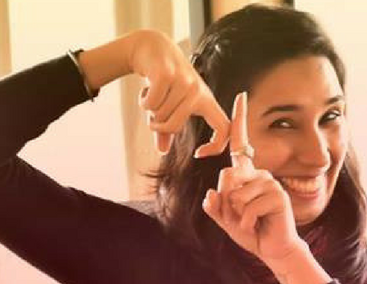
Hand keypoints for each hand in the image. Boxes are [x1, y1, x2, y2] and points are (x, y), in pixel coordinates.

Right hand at [127, 29, 228, 154]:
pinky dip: (143, 101)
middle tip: (152, 114)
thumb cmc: (163, 80)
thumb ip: (167, 129)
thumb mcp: (170, 105)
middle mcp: (198, 91)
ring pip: (159, 114)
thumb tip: (162, 151)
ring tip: (151, 94)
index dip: (216, 146)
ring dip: (149, 109)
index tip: (198, 153)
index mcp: (206, 101)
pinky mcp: (166, 75)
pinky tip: (145, 90)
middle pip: (174, 126)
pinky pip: (150, 104)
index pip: (224, 128)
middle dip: (157, 125)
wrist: (152, 47)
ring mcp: (183, 82)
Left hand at [202, 91, 305, 266]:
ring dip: (237, 214)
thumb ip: (215, 208)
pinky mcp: (278, 196)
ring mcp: (270, 184)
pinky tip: (257, 225)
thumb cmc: (250, 231)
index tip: (241, 95)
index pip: (240, 144)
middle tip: (240, 217)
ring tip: (251, 221)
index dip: (239, 120)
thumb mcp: (226, 219)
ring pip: (236, 194)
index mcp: (246, 175)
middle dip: (225, 204)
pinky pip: (248, 206)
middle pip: (226, 177)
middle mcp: (259, 174)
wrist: (272, 249)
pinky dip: (247, 221)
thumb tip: (211, 193)